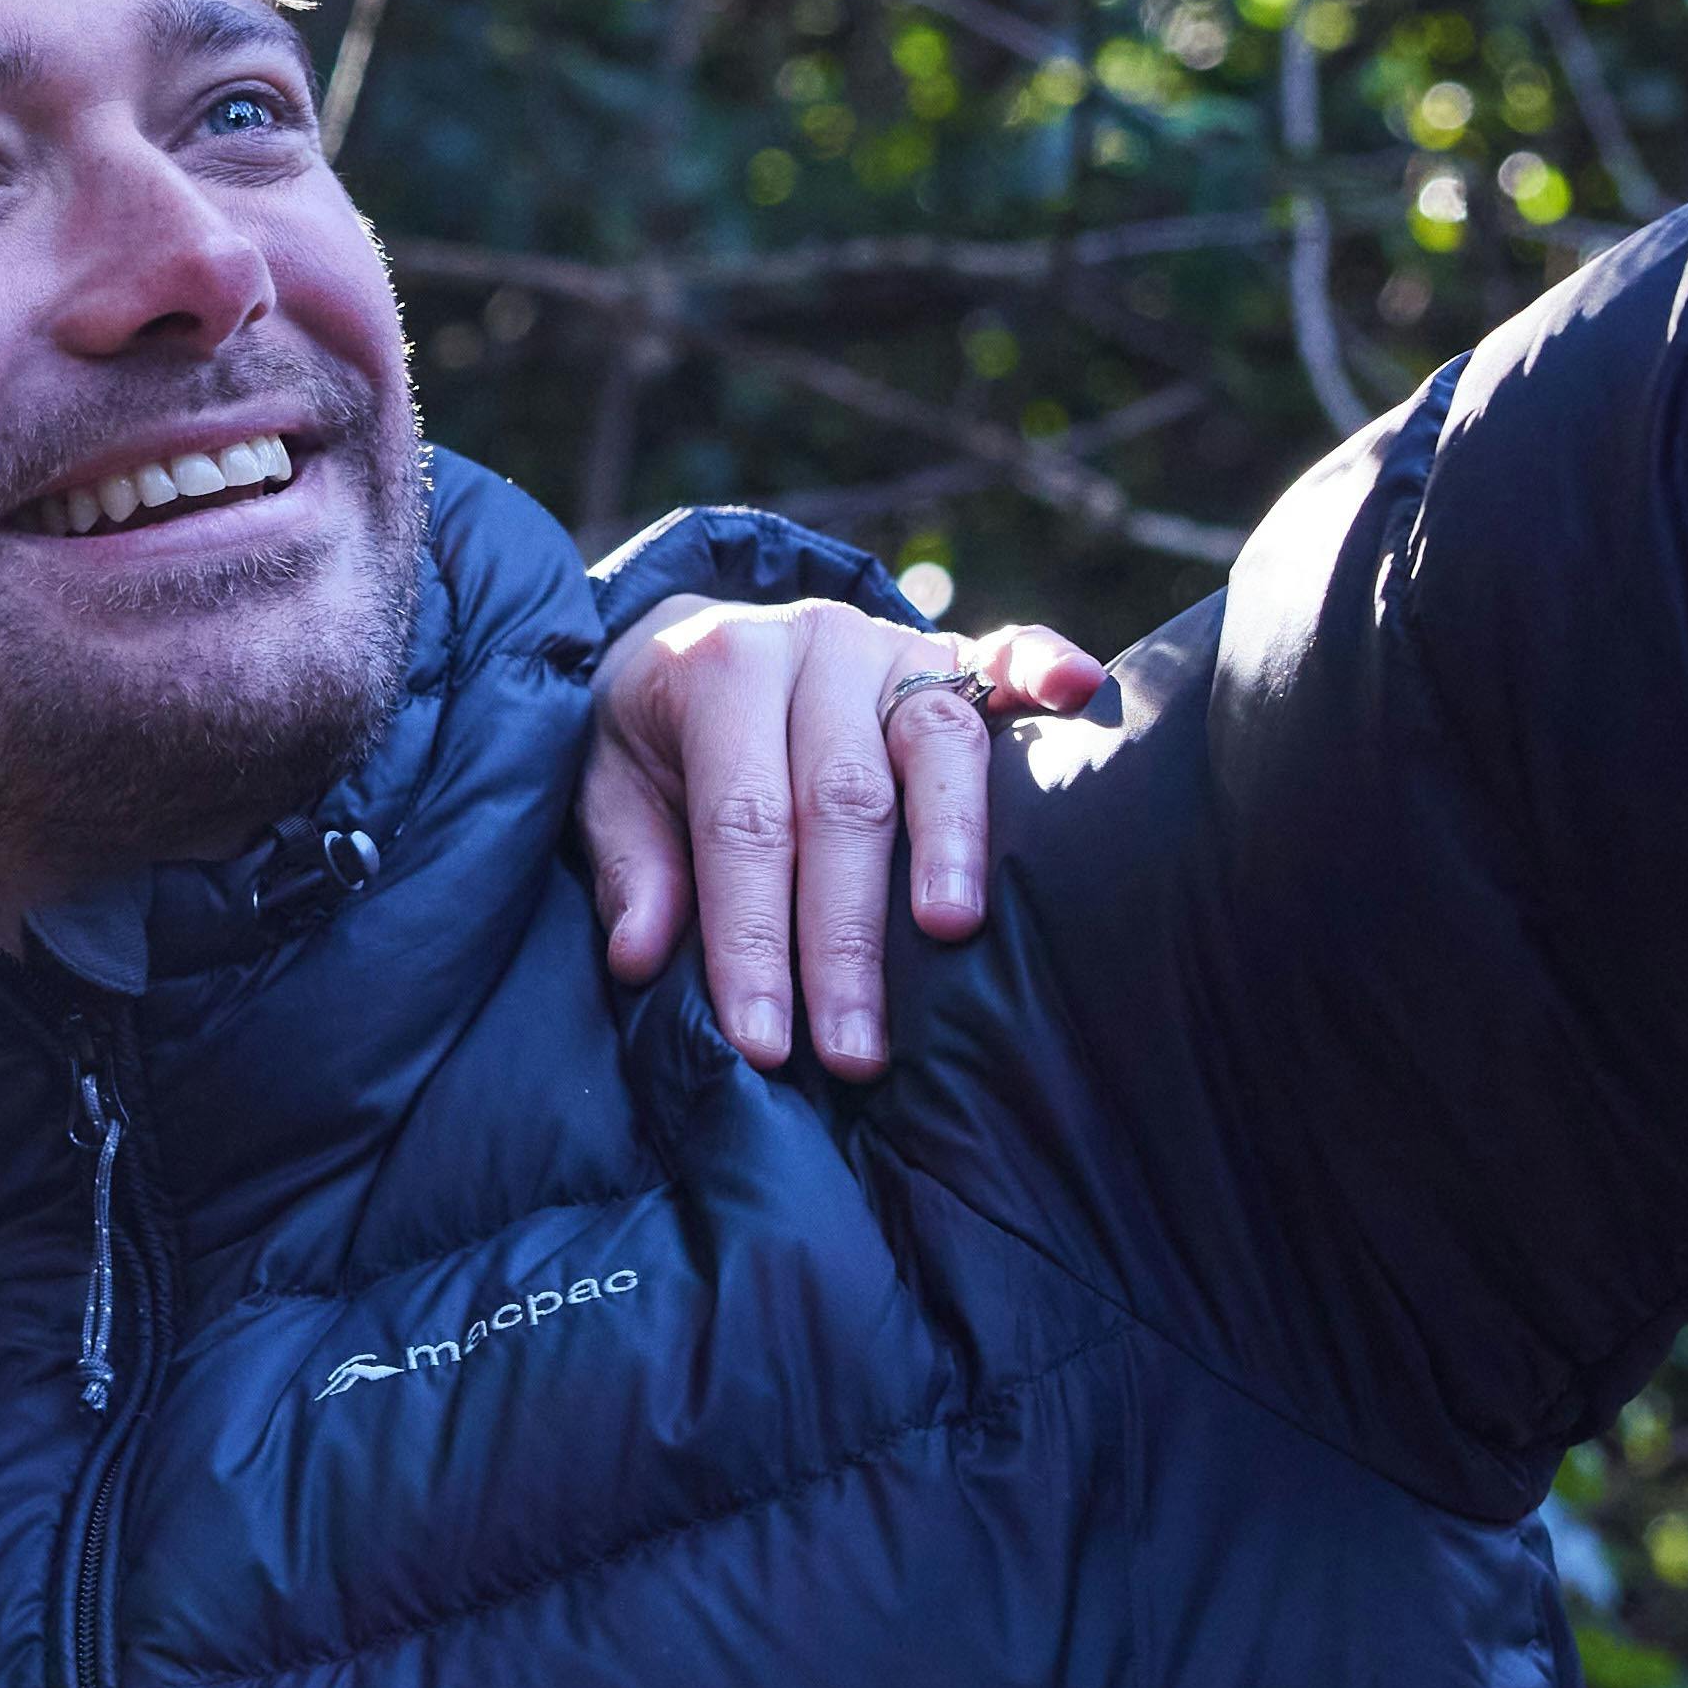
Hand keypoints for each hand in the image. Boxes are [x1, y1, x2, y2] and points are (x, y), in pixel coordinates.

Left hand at [582, 595, 1109, 1073]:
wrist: (687, 637)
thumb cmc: (653, 739)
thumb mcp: (606, 788)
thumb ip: (630, 863)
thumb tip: (643, 956)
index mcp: (719, 670)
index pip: (742, 823)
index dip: (751, 938)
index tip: (763, 1043)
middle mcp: (813, 645)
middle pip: (842, 801)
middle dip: (845, 937)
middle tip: (854, 1050)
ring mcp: (892, 645)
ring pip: (935, 742)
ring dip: (949, 842)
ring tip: (952, 931)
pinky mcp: (954, 649)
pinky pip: (1008, 652)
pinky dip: (1046, 668)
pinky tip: (1081, 692)